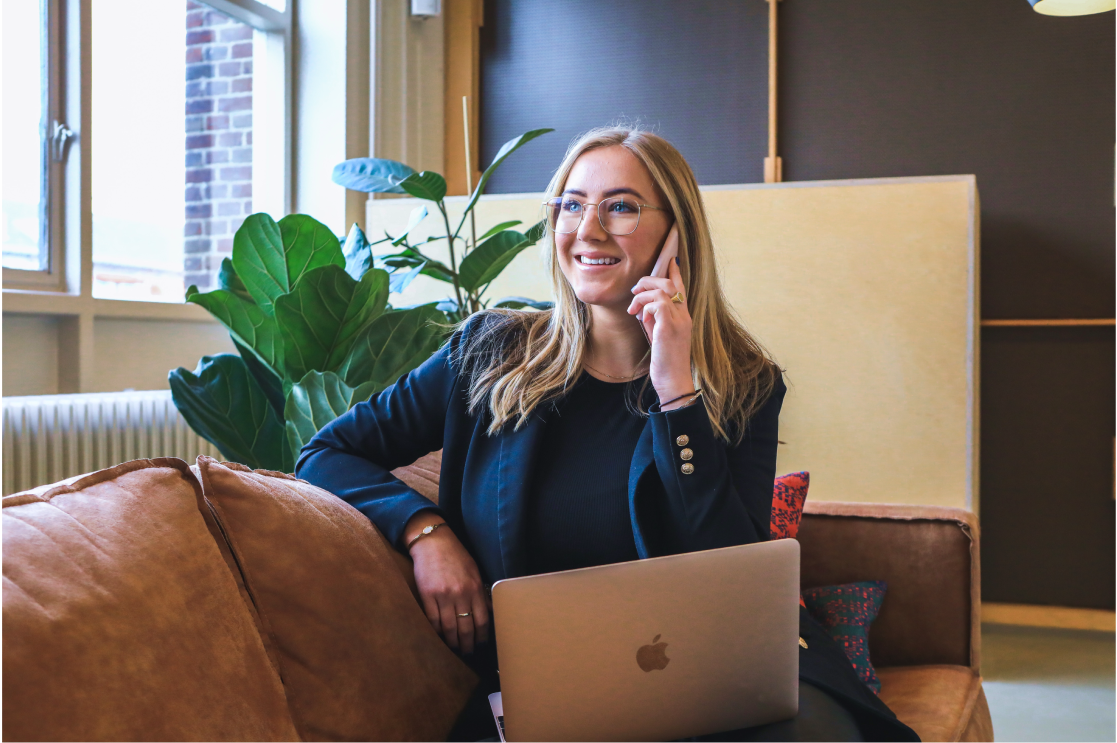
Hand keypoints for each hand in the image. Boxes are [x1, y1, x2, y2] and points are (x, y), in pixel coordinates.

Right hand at [404, 514, 489, 653]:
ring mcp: (443, 595)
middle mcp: (461, 594)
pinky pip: (433, 620)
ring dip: (452, 642)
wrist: (433, 542)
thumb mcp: (474, 571)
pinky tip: (440, 637)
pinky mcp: (427, 595)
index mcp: (475, 588)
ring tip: (454, 649)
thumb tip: (487, 613)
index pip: (482, 620)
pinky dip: (437, 632)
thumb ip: (480, 592)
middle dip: (467, 644)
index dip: (482, 636)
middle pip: (466, 628)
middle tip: (467, 653)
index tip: (481, 644)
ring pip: (449, 628)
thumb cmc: (455, 556)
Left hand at [627, 257, 694, 406]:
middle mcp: (684, 315)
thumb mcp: (659, 336)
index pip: (681, 288)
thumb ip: (655, 320)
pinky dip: (645, 307)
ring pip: (662, 290)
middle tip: (634, 291)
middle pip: (669, 283)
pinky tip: (641, 318)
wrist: (673, 382)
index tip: (670, 260)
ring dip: (643, 295)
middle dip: (648, 281)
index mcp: (683, 317)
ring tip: (633, 309)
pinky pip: (657, 303)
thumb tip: (643, 308)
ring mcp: (679, 321)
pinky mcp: (670, 328)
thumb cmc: (665, 362)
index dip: (675, 272)